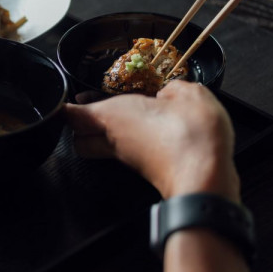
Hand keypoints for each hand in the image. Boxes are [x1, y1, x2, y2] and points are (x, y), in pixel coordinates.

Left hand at [65, 81, 238, 201]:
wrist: (206, 181)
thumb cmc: (191, 136)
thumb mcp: (189, 95)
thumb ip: (174, 90)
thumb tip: (169, 93)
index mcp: (113, 116)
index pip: (72, 115)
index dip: (66, 107)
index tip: (68, 99)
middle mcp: (114, 140)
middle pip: (79, 139)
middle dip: (79, 126)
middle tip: (89, 108)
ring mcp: (129, 159)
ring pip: (101, 148)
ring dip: (104, 134)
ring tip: (122, 116)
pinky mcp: (145, 171)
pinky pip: (126, 154)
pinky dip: (129, 143)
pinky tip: (149, 131)